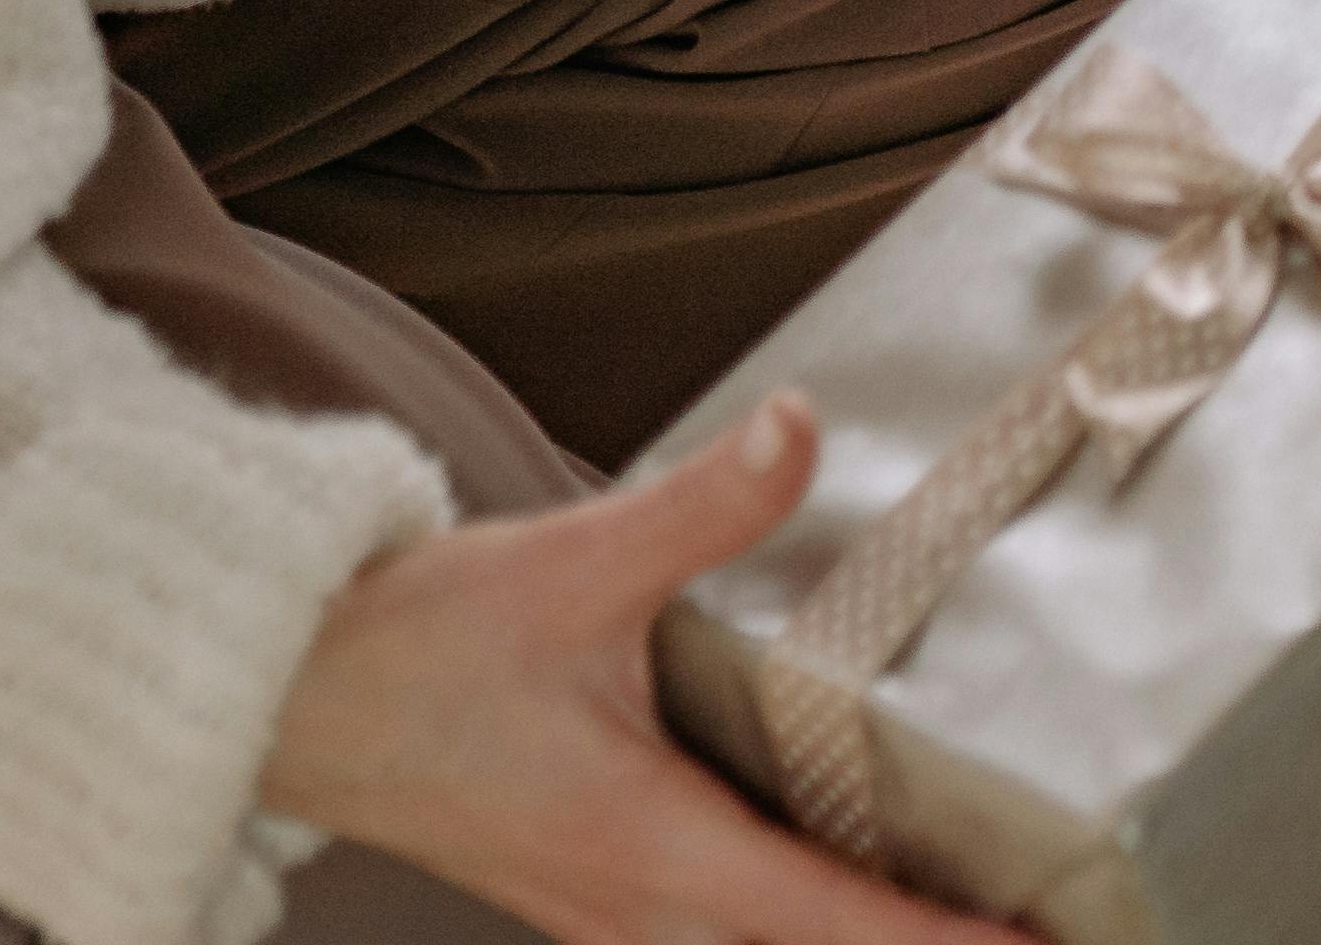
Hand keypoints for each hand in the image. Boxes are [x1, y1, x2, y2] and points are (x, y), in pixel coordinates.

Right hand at [261, 391, 1013, 943]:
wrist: (281, 700)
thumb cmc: (410, 648)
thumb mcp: (570, 565)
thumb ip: (703, 506)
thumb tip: (800, 428)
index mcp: (648, 847)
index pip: (827, 921)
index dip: (937, 944)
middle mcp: (632, 908)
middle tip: (1039, 934)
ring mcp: (601, 912)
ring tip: (967, 921)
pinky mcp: (582, 891)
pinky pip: (708, 939)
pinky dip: (789, 929)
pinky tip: (835, 884)